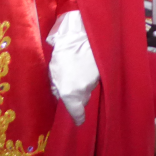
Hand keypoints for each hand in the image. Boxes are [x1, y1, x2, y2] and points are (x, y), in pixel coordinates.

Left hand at [47, 11, 99, 125]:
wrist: (82, 34)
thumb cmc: (64, 52)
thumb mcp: (53, 70)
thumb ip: (56, 85)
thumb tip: (59, 92)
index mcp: (70, 93)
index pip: (76, 112)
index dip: (78, 117)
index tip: (79, 121)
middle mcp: (84, 90)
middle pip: (82, 100)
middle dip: (78, 96)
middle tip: (71, 86)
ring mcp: (94, 80)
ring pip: (88, 88)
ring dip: (83, 84)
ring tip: (77, 72)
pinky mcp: (101, 71)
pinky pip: (94, 78)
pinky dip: (89, 75)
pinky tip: (85, 66)